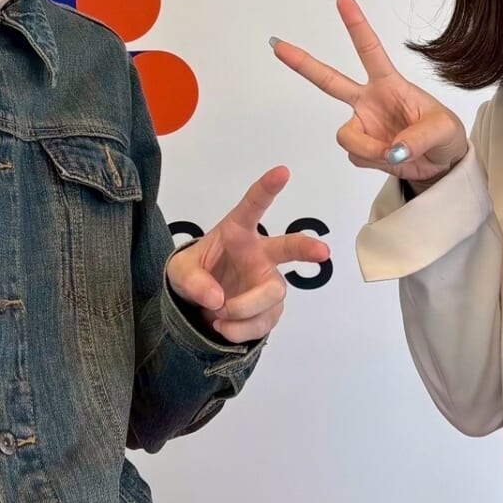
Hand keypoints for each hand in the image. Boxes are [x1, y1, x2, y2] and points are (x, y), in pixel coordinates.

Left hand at [167, 168, 329, 343]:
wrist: (199, 306)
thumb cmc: (195, 274)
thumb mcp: (180, 273)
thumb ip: (193, 281)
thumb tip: (217, 299)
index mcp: (237, 233)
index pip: (252, 207)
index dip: (267, 189)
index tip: (282, 172)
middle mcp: (259, 255)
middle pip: (289, 248)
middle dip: (307, 248)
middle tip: (322, 252)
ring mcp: (268, 282)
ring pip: (272, 294)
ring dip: (244, 309)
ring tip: (218, 315)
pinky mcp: (270, 309)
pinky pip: (263, 322)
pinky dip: (240, 330)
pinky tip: (223, 327)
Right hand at [272, 0, 468, 187]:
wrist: (441, 164)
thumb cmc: (444, 135)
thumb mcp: (444, 129)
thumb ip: (418, 137)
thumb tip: (393, 150)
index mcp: (390, 84)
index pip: (369, 50)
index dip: (355, 23)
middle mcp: (369, 101)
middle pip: (329, 80)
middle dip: (303, 64)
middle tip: (278, 45)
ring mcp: (363, 124)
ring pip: (346, 137)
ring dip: (369, 150)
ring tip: (395, 154)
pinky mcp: (361, 148)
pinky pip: (356, 157)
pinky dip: (375, 162)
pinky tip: (391, 158)